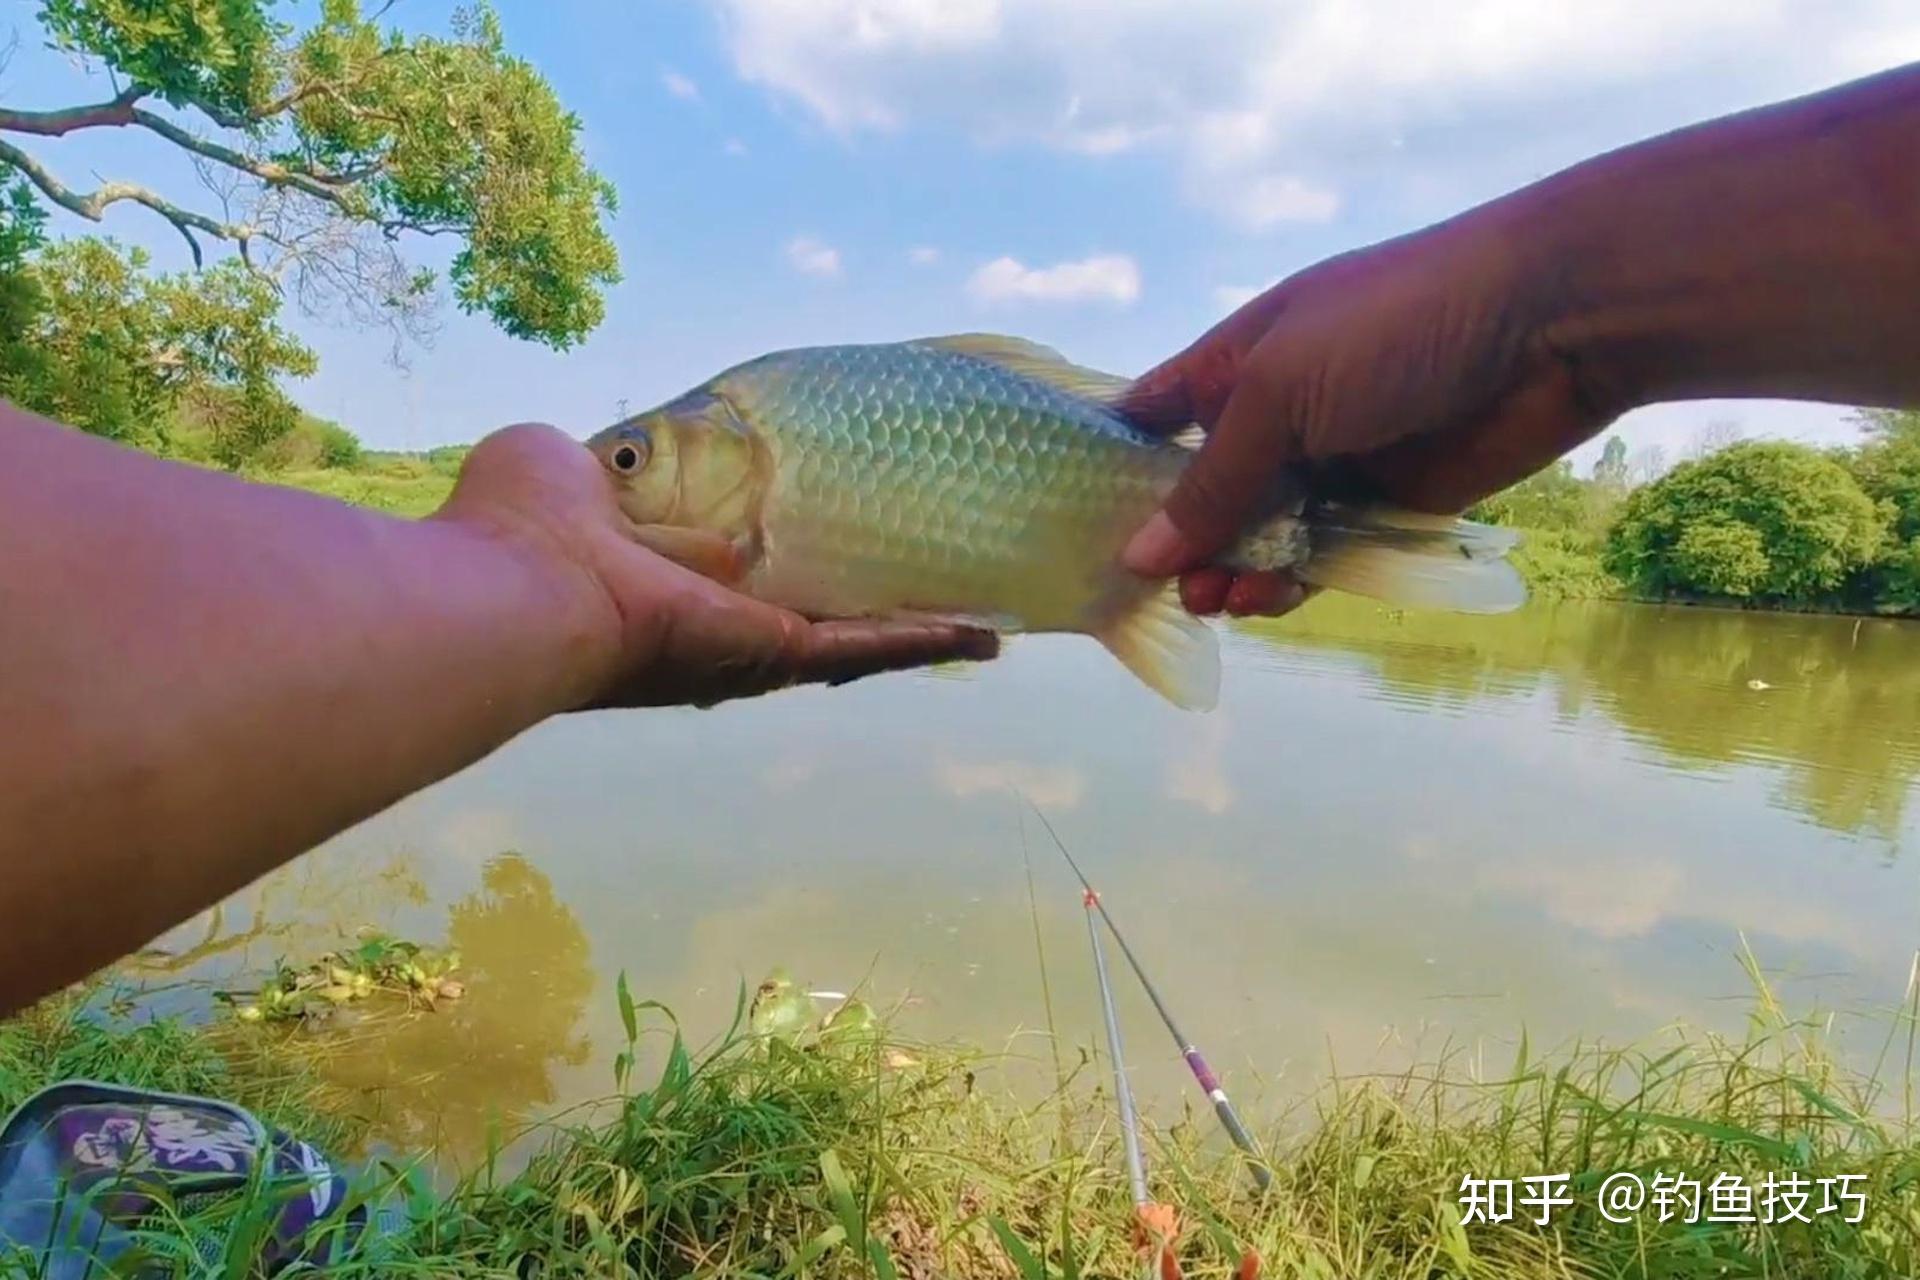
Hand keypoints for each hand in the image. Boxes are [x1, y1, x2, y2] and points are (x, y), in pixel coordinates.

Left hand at [436, 424, 998, 708]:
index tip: (837, 542)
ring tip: (985, 628)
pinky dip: (925, 644)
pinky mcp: (772, 653)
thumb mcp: (573, 467)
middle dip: (876, 609)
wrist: (514, 583)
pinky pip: (865, 648)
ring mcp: (746, 645)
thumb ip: (611, 466)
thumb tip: (617, 464)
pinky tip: (986, 638)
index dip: (792, 558)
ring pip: (856, 639)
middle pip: (815, 614)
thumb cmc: (519, 524)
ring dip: (922, 631)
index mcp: (664, 583)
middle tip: (938, 594)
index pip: (743, 572)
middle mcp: (712, 626)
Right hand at [1118, 210, 1616, 617]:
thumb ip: (1212, 480)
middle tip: (1158, 589)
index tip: (1076, 527)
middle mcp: (1277, 414)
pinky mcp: (1385, 507)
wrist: (1550, 323)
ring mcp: (1331, 463)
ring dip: (1230, 573)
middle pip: (1202, 493)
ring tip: (1216, 603)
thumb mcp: (1279, 392)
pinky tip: (1266, 604)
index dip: (1112, 468)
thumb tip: (1141, 555)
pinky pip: (1321, 559)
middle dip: (1174, 543)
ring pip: (1259, 538)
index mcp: (1237, 362)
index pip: (1152, 417)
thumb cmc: (1396, 324)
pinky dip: (1290, 587)